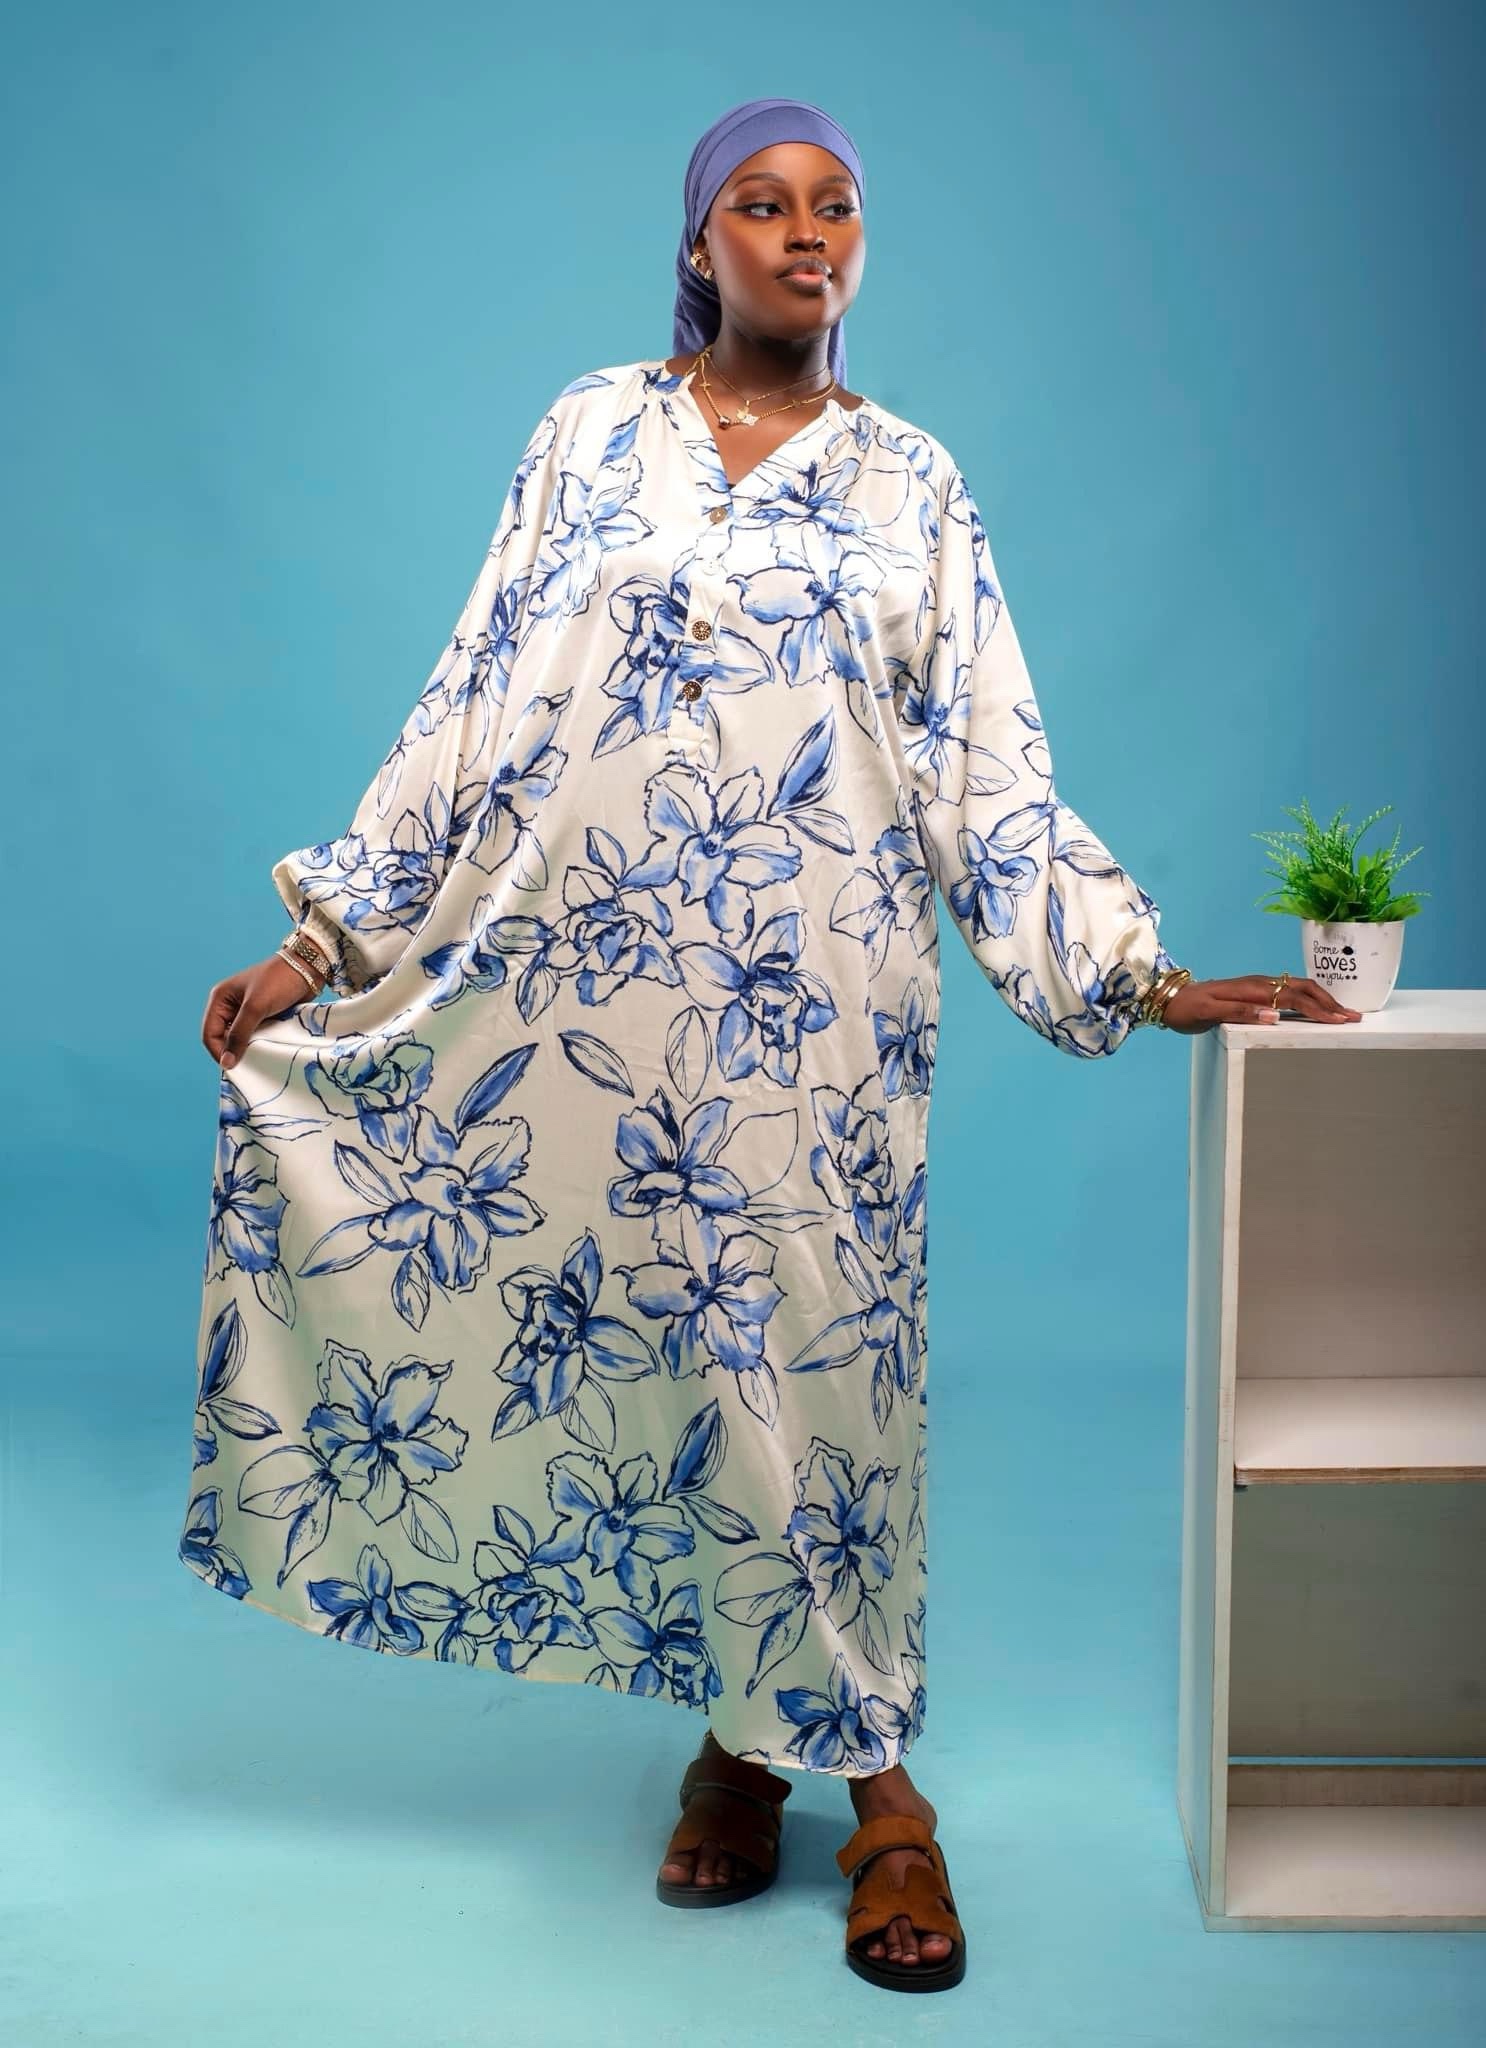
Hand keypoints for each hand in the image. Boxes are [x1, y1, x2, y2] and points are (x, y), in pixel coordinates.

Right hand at [202, 954, 326, 1069]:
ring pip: (239, 1039)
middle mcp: (229, 1006)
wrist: (308, 968)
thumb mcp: (256, 1008)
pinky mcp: (262, 1016)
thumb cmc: (279, 981)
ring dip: (246, 1049)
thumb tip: (226, 1063)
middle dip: (232, 1052)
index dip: (218, 1052)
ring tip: (258, 1061)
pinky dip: (258, 1044)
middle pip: (223, 1038)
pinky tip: (266, 1052)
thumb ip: (239, 1035)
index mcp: (220, 999)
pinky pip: (254, 1036)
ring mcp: (246, 1012)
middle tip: (248, 1067)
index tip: (234, 1068)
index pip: (209, 1033)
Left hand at [1158, 974, 1363, 1033]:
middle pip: (1303, 989)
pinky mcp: (1253, 992)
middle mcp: (1258, 984)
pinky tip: (1315, 1007)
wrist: (1168, 998)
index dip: (1319, 1009)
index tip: (1340, 1020)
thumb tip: (1273, 1016)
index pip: (1293, 997)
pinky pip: (1287, 992)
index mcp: (1251, 988)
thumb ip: (1239, 1013)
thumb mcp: (1208, 1013)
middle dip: (1330, 1002)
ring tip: (1342, 1012)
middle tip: (1353, 1017)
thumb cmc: (1186, 1008)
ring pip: (1298, 989)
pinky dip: (1307, 999)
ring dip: (1322, 1000)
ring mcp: (1257, 986)